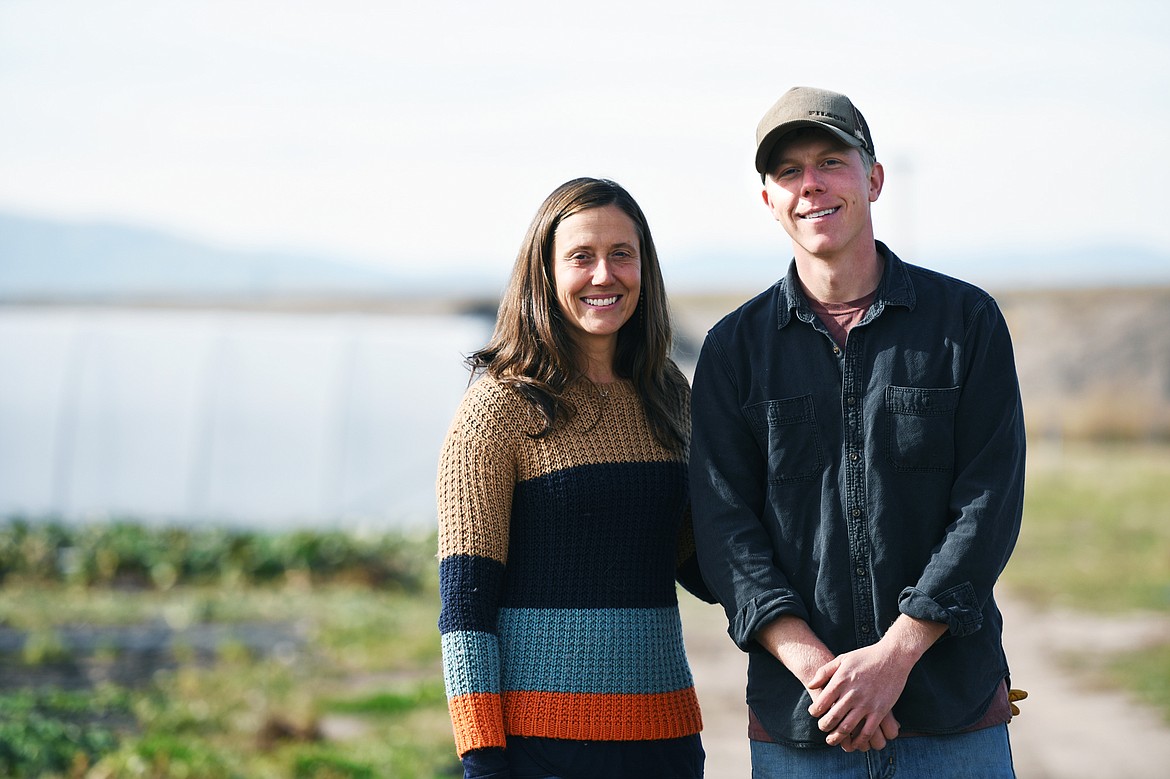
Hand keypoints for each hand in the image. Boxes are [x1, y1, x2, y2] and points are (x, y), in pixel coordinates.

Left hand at [806, 615, 944, 751]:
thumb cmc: (865, 657)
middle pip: (831, 718)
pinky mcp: (880, 711)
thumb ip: (824, 672)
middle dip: (823, 727)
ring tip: (832, 740)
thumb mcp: (842, 659)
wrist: (892, 657)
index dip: (814, 712)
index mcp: (840, 681)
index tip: (814, 713)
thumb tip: (811, 685)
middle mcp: (851, 694)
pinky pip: (867, 731)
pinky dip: (858, 741)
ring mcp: (866, 704)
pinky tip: (854, 744)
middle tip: (822, 729)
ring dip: (837, 737)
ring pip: (847, 728)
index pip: (821, 703)